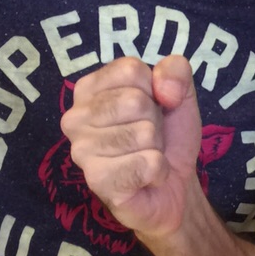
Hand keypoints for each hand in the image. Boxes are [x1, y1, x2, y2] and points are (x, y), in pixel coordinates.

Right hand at [60, 55, 203, 236]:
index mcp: (88, 89)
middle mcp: (75, 118)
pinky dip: (158, 170)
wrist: (174, 186)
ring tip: (144, 155)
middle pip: (135, 101)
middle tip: (147, 137)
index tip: (150, 108)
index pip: (131, 70)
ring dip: (156, 147)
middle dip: (155, 121)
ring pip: (143, 133)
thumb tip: (164, 90)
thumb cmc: (167, 135)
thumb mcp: (179, 93)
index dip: (155, 90)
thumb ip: (176, 70)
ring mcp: (81, 151)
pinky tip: (145, 177)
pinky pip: (148, 163)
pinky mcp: (97, 181)